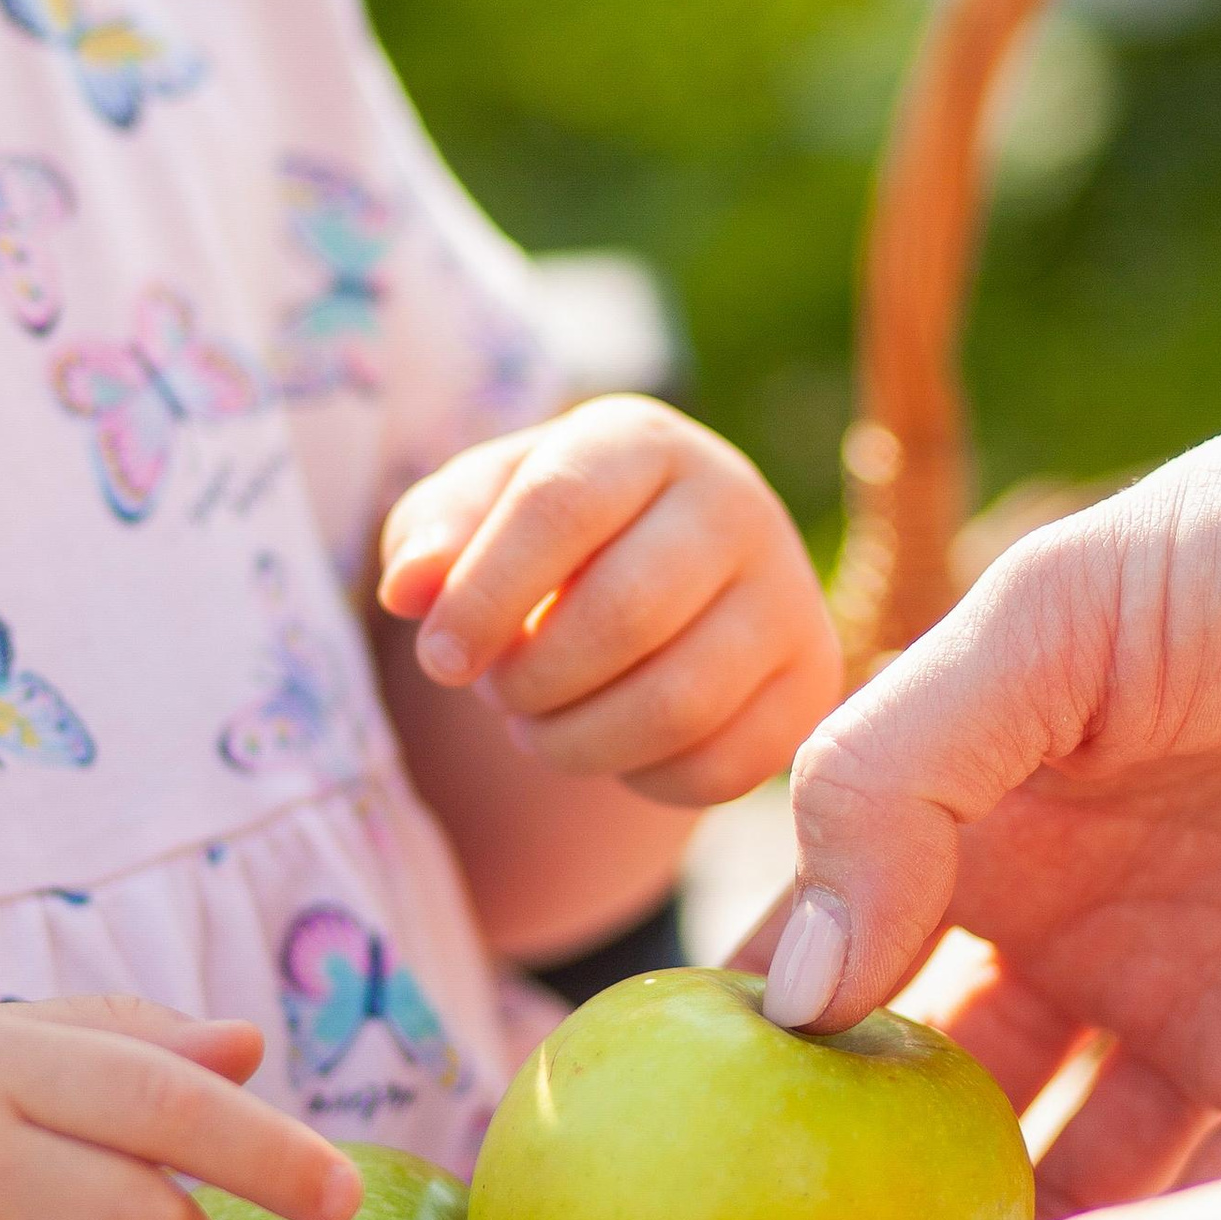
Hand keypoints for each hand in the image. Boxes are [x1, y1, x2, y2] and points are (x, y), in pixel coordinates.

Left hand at [379, 395, 839, 807]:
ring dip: (576, 741)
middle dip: (532, 679)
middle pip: (625, 614)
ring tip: (538, 724)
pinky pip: (719, 765)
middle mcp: (735, 504)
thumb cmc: (549, 537)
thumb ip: (431, 535)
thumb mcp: (479, 511)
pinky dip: (642, 777)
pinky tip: (614, 743)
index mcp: (642, 442)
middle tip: (497, 692)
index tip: (438, 659)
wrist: (662, 568)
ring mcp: (787, 595)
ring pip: (677, 704)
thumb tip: (410, 590)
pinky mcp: (810, 682)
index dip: (485, 596)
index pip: (561, 508)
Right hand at [766, 208, 1220, 1206]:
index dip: (750, 1067)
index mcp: (995, 827)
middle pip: (933, 1116)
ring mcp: (1208, 1029)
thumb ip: (895, 777)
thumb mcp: (1054, 617)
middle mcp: (1087, 944)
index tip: (653, 1167)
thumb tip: (780, 989)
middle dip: (853, 1212)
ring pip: (1065, 1193)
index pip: (837, 970)